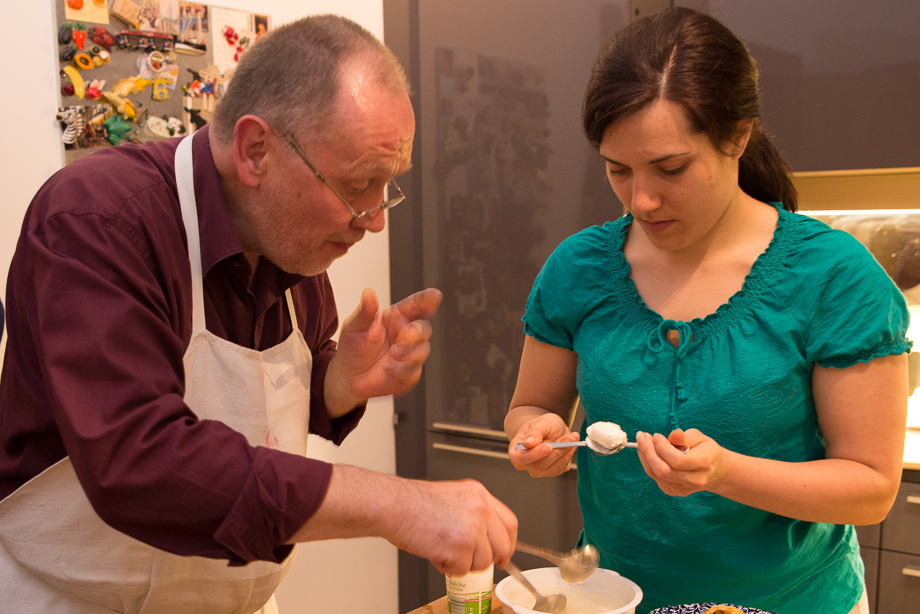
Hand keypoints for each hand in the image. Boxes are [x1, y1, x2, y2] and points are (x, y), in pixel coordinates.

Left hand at [331, 288, 441, 405]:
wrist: (348, 378)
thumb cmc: (353, 349)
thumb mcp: (354, 327)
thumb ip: (364, 311)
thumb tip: (368, 293)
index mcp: (396, 318)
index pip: (415, 305)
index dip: (427, 299)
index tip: (434, 295)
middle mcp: (405, 334)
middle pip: (424, 327)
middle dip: (417, 331)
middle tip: (405, 335)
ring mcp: (409, 354)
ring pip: (423, 349)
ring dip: (409, 352)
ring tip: (393, 354)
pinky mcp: (409, 373)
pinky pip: (414, 370)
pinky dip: (402, 369)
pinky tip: (388, 368)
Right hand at [392, 479, 517, 575]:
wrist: (394, 506)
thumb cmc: (414, 504)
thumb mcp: (454, 498)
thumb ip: (474, 514)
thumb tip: (486, 539)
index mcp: (479, 494)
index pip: (509, 522)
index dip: (508, 542)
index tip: (503, 553)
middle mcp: (480, 509)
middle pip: (502, 545)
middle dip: (488, 559)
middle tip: (472, 560)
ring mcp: (472, 527)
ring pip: (483, 561)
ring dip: (464, 563)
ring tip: (444, 550)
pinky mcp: (461, 546)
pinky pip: (463, 569)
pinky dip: (448, 567)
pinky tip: (436, 553)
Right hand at [508, 413, 578, 476]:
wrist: (550, 429)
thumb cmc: (541, 425)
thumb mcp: (539, 423)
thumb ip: (534, 432)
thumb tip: (528, 443)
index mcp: (516, 452)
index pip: (520, 459)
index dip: (533, 455)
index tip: (548, 447)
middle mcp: (526, 464)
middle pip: (540, 465)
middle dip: (556, 451)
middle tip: (569, 437)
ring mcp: (540, 470)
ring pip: (553, 468)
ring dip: (565, 452)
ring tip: (573, 436)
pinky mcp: (553, 471)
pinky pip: (562, 467)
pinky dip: (569, 454)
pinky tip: (572, 442)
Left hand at [635, 428, 725, 495]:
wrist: (715, 471)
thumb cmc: (706, 450)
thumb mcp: (701, 438)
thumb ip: (686, 436)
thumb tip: (674, 434)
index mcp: (704, 463)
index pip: (678, 460)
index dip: (662, 447)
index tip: (656, 435)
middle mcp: (694, 480)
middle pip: (663, 471)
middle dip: (648, 451)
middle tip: (642, 436)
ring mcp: (684, 489)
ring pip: (657, 475)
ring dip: (645, 457)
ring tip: (643, 442)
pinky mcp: (675, 492)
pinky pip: (656, 479)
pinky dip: (648, 464)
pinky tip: (648, 453)